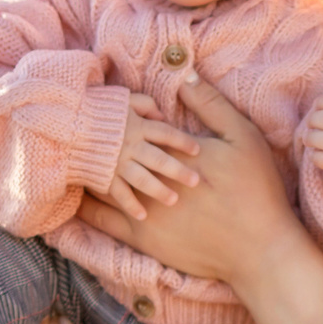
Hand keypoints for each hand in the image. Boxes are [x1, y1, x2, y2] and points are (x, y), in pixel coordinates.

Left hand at [76, 77, 300, 289]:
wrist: (257, 247)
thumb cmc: (255, 189)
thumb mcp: (242, 137)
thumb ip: (211, 105)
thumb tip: (185, 75)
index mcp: (169, 151)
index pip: (130, 129)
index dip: (111, 118)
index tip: (93, 108)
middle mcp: (148, 179)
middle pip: (107, 156)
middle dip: (88, 143)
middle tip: (67, 130)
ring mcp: (141, 210)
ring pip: (98, 187)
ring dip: (83, 172)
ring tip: (65, 160)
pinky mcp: (141, 238)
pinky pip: (100, 221)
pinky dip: (83, 208)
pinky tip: (69, 202)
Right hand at [104, 93, 201, 219]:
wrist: (64, 124)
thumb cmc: (94, 108)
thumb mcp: (123, 99)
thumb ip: (145, 104)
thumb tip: (162, 115)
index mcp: (137, 126)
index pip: (166, 133)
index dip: (182, 141)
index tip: (197, 151)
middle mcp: (131, 146)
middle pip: (160, 160)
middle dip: (179, 171)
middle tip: (195, 181)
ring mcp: (117, 163)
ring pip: (143, 179)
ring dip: (159, 190)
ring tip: (173, 200)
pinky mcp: (103, 176)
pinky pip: (120, 194)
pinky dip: (131, 205)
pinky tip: (143, 216)